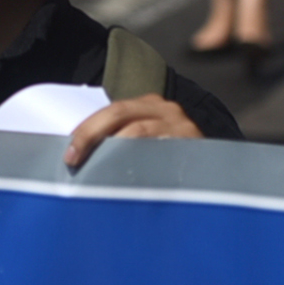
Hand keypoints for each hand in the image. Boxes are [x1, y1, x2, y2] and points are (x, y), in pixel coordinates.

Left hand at [63, 95, 202, 169]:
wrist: (215, 173)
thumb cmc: (170, 162)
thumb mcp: (146, 144)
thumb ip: (122, 143)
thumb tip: (80, 157)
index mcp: (149, 105)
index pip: (111, 111)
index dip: (86, 130)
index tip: (68, 155)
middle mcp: (166, 109)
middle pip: (119, 114)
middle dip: (91, 135)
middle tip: (73, 161)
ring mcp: (180, 125)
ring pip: (137, 131)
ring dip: (110, 152)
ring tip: (94, 171)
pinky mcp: (192, 143)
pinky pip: (159, 152)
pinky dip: (138, 164)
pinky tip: (125, 179)